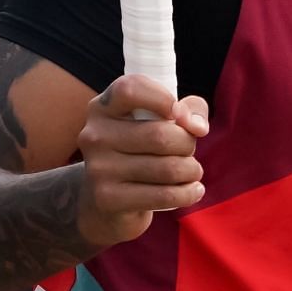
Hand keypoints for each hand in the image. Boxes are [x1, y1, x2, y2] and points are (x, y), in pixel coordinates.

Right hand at [74, 74, 209, 248]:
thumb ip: (187, 111)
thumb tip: (197, 126)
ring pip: (168, 167)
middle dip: (187, 144)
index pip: (130, 88)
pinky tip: (193, 190)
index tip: (177, 114)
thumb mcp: (157, 122)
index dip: (163, 98)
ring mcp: (99, 169)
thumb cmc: (139, 152)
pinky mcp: (109, 199)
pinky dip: (189, 193)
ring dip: (191, 170)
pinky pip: (165, 195)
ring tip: (191, 172)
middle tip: (188, 151)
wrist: (105, 202)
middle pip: (160, 134)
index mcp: (102, 108)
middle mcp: (94, 135)